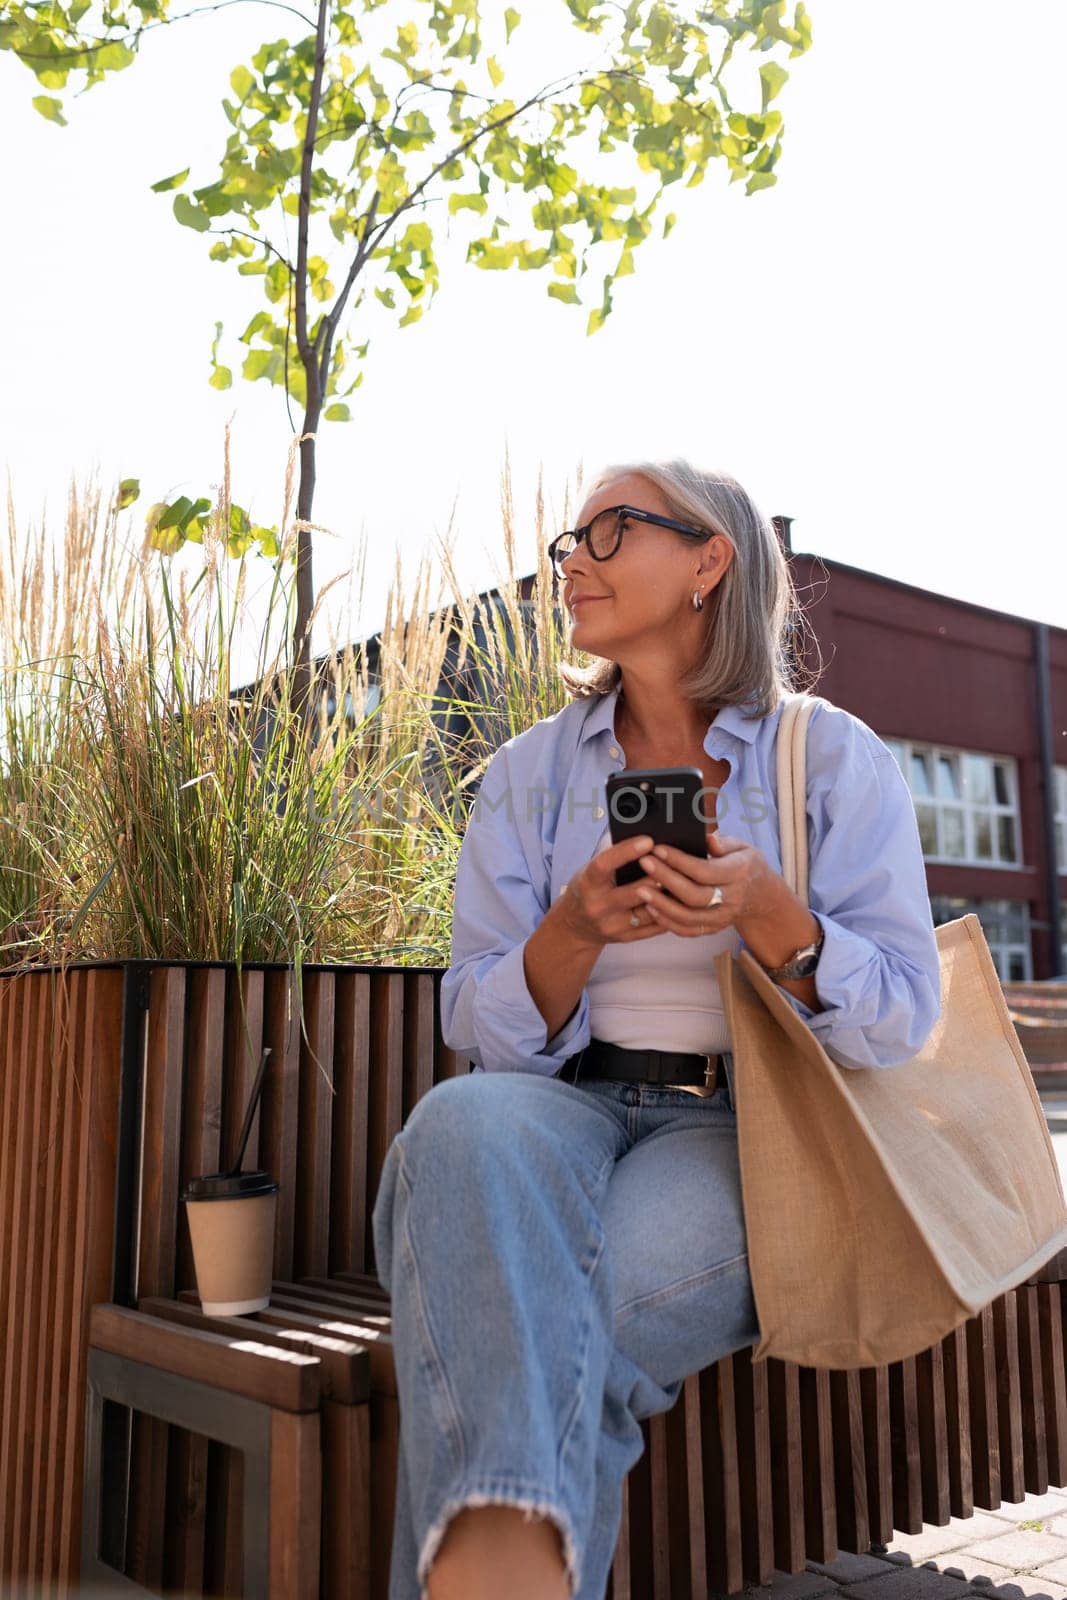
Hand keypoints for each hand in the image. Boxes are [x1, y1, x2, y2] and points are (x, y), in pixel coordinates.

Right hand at [556, 833, 671, 948]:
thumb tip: (638, 833)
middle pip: (633, 893)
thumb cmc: (589, 888)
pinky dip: (669, 914)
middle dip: (657, 877)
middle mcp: (598, 907)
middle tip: (677, 863)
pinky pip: (654, 927)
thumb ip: (611, 853)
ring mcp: (613, 925)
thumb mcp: (590, 870)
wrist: (576, 925)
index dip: (626, 852)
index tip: (648, 840)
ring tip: (685, 882)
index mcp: (587, 884)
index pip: (604, 866)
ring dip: (668, 897)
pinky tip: (681, 902)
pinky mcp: (626, 938)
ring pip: (648, 912)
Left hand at [631, 826, 779, 938]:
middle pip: (694, 895)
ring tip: (640, 890)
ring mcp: (722, 917)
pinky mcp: (713, 928)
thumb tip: (707, 839)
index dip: (679, 861)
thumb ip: (724, 842)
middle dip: (666, 879)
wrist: (761, 896)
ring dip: (662, 905)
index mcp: (738, 873)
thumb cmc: (745, 865)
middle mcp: (731, 898)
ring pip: (689, 917)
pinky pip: (688, 930)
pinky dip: (667, 922)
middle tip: (644, 864)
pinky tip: (651, 908)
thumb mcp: (742, 847)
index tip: (657, 849)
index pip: (705, 870)